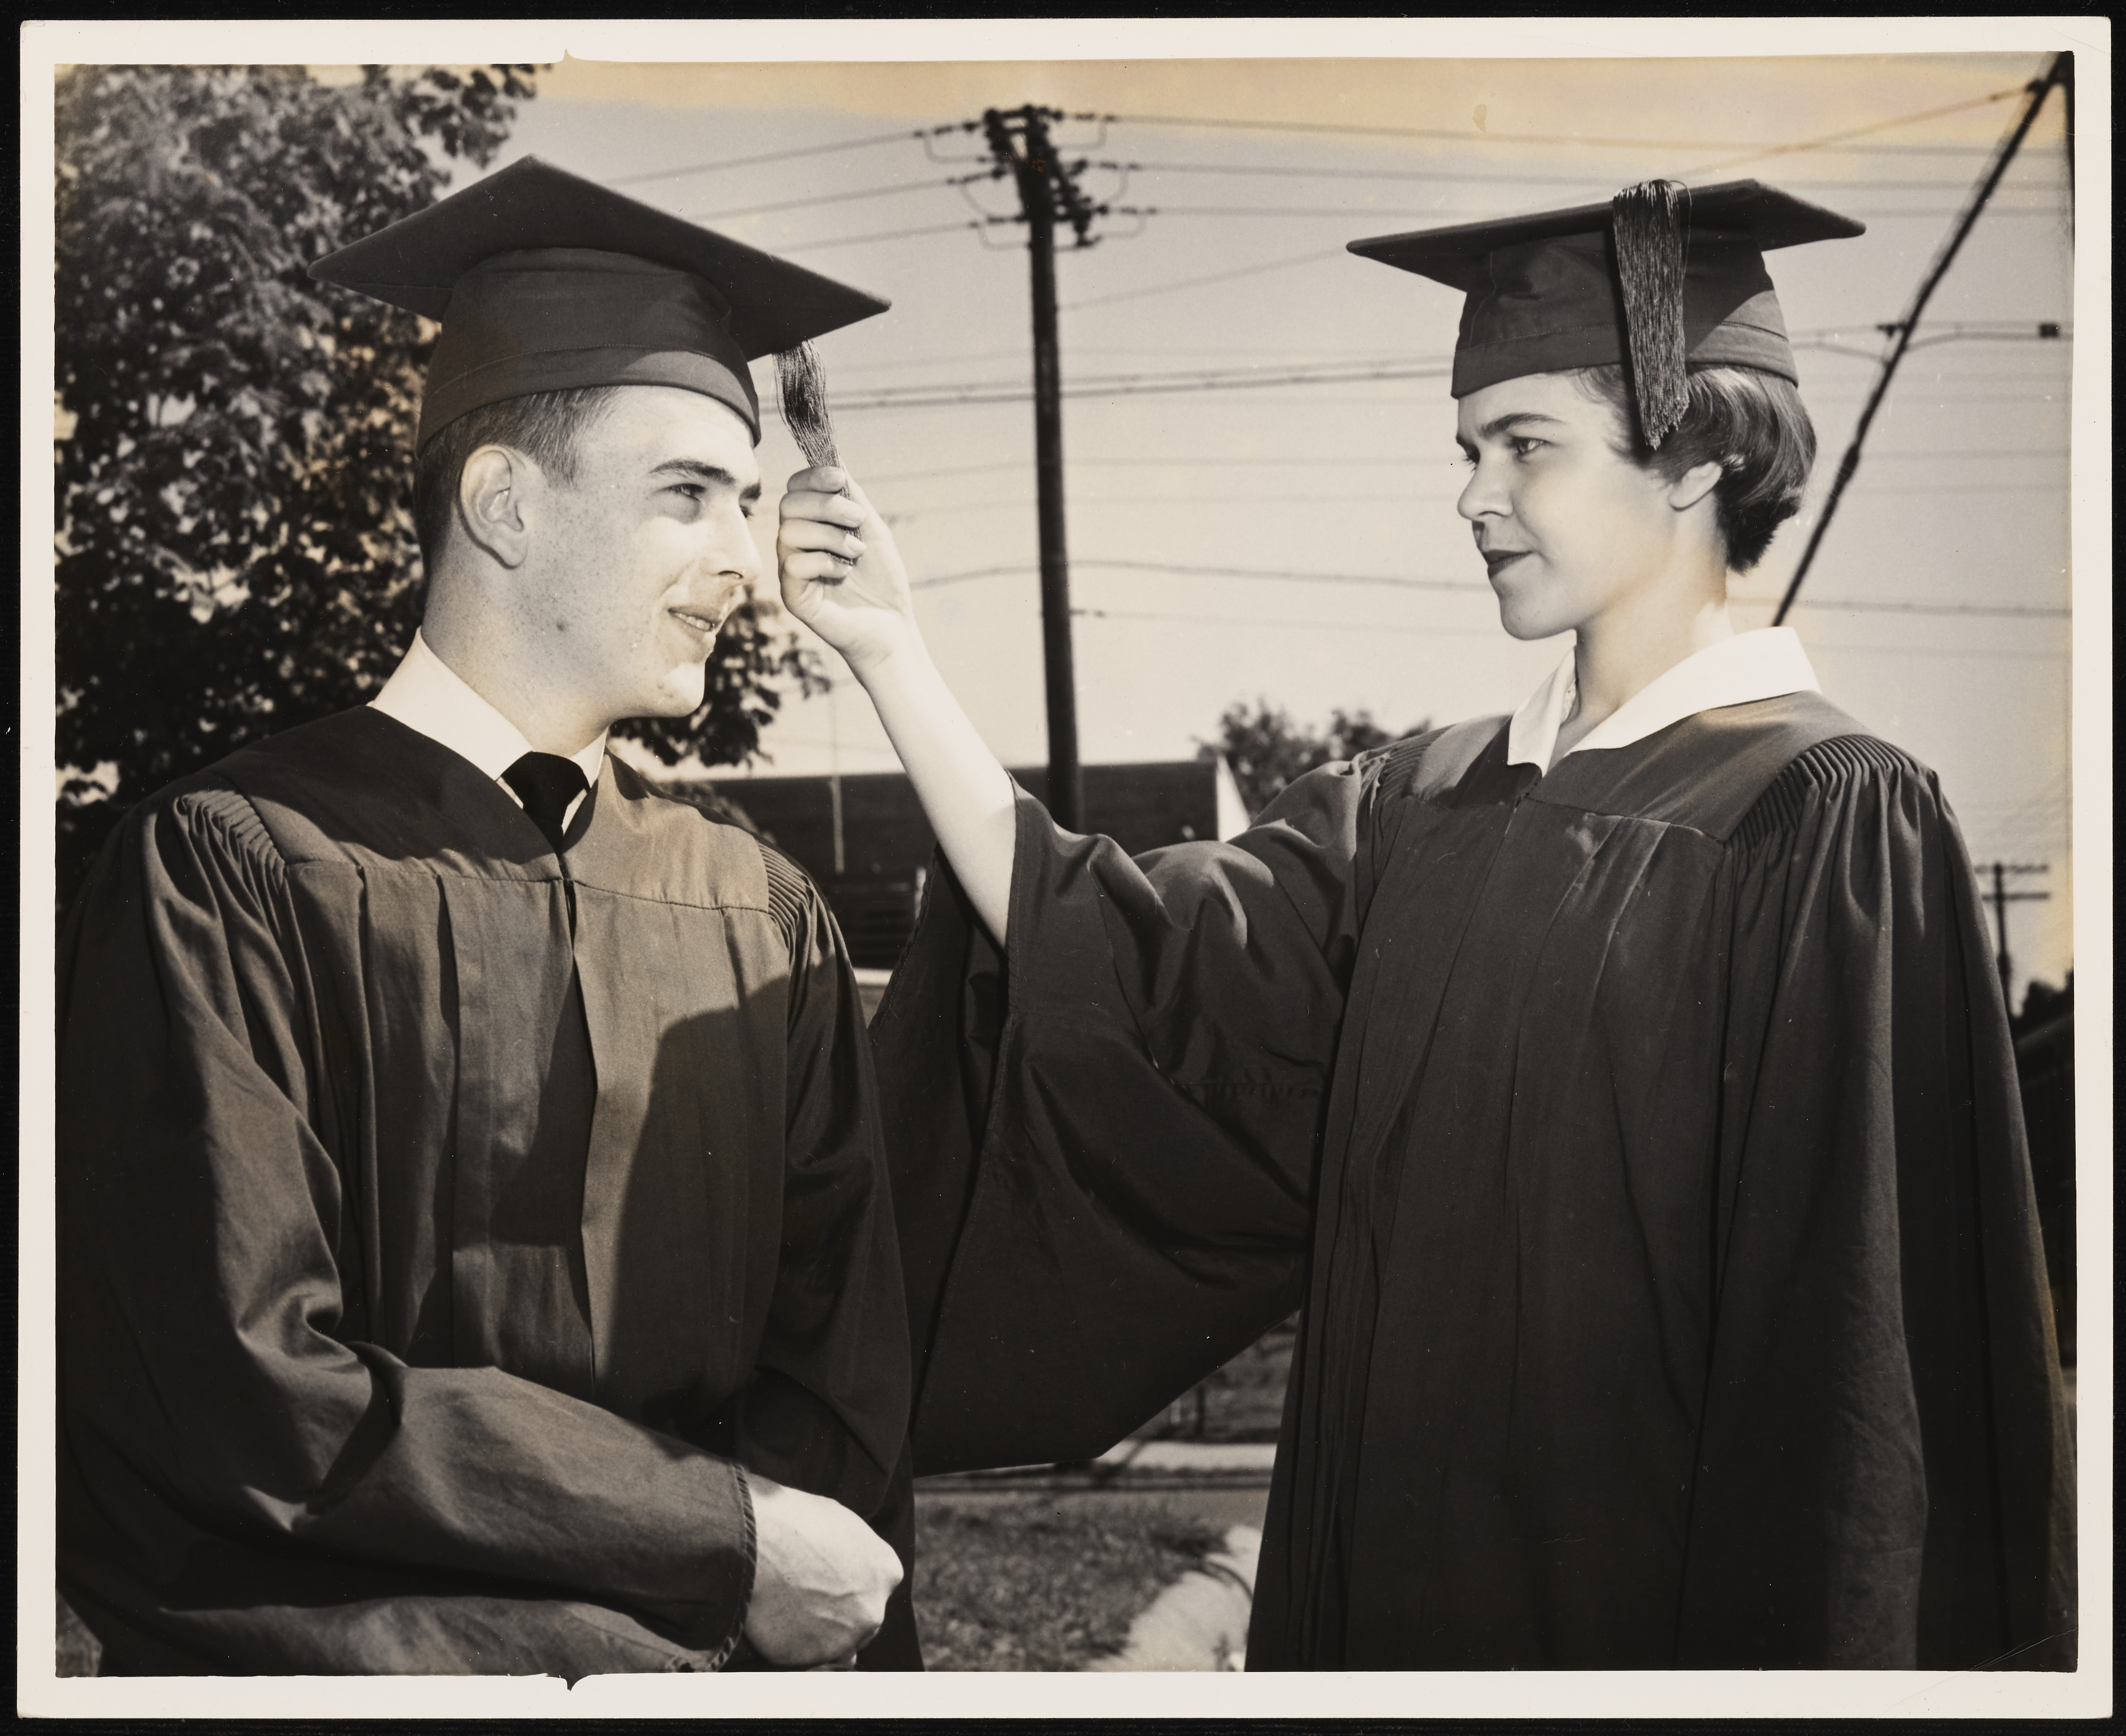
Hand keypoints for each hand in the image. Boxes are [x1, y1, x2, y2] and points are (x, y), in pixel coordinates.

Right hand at [741, 1472, 903, 1668]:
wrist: (754, 1544)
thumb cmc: (793, 1521)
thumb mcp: (837, 1519)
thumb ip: (853, 1547)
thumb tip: (845, 1555)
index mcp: (885, 1570)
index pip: (878, 1586)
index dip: (853, 1585)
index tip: (832, 1581)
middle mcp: (873, 1610)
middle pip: (863, 1620)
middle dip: (842, 1614)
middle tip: (809, 1599)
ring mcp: (844, 1638)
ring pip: (840, 1648)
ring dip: (823, 1639)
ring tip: (793, 1618)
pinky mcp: (812, 1658)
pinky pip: (806, 1660)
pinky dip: (794, 1648)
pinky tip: (776, 1625)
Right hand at [776, 466, 919, 675]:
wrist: (892, 624)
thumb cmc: (882, 579)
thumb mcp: (872, 529)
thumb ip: (853, 499)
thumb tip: (835, 464)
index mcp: (812, 525)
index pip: (795, 489)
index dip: (813, 478)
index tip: (840, 479)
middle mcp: (795, 545)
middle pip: (789, 505)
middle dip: (826, 505)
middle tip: (857, 520)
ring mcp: (791, 571)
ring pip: (790, 532)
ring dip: (830, 535)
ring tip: (855, 552)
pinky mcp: (793, 596)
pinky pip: (794, 564)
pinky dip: (824, 562)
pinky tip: (843, 574)